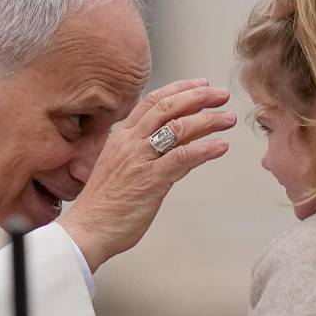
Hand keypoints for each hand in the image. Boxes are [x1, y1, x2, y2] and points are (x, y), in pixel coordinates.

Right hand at [59, 79, 236, 269]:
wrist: (87, 230)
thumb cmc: (103, 205)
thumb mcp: (120, 167)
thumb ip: (143, 151)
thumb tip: (173, 141)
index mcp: (121, 137)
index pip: (152, 101)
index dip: (179, 89)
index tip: (200, 85)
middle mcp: (130, 142)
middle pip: (168, 107)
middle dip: (199, 97)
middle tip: (222, 95)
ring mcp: (140, 160)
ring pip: (178, 128)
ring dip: (208, 120)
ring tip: (228, 119)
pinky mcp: (151, 180)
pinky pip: (183, 157)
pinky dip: (205, 149)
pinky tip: (221, 146)